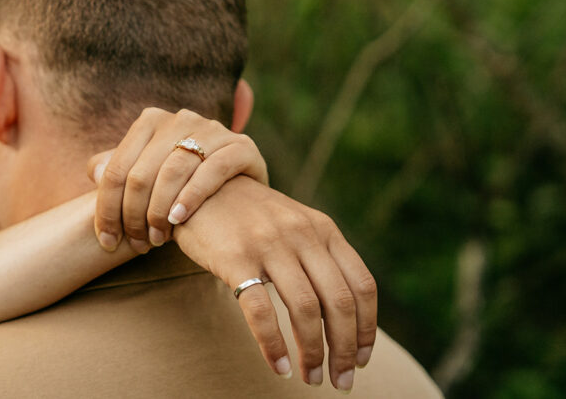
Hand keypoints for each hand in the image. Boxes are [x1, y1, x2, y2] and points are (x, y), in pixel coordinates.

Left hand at [86, 107, 267, 253]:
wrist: (239, 189)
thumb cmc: (183, 185)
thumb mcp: (149, 175)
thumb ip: (120, 171)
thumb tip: (94, 171)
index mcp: (150, 121)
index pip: (116, 169)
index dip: (106, 208)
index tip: (106, 241)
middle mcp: (179, 119)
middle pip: (141, 173)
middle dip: (133, 216)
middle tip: (137, 244)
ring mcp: (212, 129)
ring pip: (173, 171)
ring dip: (160, 212)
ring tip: (157, 240)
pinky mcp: (241, 146)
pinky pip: (212, 170)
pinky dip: (192, 196)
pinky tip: (179, 219)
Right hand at [173, 176, 377, 391]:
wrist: (199, 185)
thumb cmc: (250, 218)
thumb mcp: (294, 225)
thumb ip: (319, 256)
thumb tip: (347, 317)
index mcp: (323, 229)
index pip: (361, 285)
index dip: (366, 328)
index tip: (363, 359)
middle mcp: (302, 234)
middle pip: (338, 303)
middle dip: (344, 350)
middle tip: (341, 381)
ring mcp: (269, 244)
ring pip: (305, 310)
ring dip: (312, 353)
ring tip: (310, 378)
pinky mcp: (235, 257)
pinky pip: (260, 311)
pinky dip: (273, 346)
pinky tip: (279, 367)